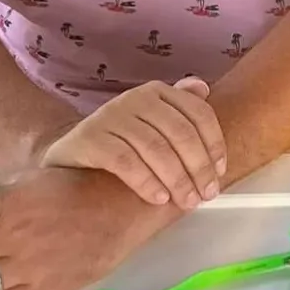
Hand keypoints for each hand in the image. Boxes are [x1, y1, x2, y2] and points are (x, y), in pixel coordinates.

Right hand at [40, 77, 225, 210]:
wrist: (69, 156)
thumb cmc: (118, 143)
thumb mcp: (150, 123)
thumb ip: (178, 108)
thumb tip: (204, 88)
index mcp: (157, 92)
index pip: (198, 113)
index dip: (214, 144)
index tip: (220, 171)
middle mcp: (135, 98)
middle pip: (180, 133)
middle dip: (199, 167)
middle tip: (207, 194)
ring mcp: (110, 116)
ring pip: (156, 149)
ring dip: (177, 179)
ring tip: (186, 201)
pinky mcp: (89, 138)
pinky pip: (126, 161)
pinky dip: (147, 182)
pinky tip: (158, 198)